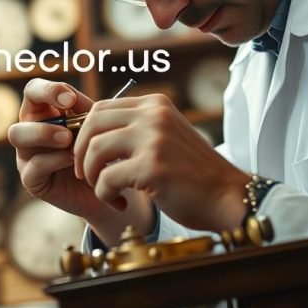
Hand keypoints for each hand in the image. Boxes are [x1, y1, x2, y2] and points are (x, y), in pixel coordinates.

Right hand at [8, 78, 115, 223]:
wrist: (105, 188)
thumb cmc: (97, 152)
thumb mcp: (94, 127)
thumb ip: (86, 112)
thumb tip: (78, 103)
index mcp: (44, 112)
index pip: (34, 91)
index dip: (48, 90)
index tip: (71, 99)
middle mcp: (30, 130)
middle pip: (21, 111)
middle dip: (43, 115)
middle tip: (68, 124)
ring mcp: (26, 155)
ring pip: (17, 134)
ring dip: (44, 133)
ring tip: (68, 140)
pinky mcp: (31, 179)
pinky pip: (34, 165)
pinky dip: (55, 160)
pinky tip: (74, 161)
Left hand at [73, 93, 249, 231]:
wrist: (227, 197)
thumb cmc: (193, 174)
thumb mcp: (165, 137)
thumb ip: (135, 129)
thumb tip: (90, 132)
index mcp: (155, 105)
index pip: (101, 108)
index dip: (85, 133)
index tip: (87, 157)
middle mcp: (154, 115)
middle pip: (92, 124)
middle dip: (80, 153)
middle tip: (87, 175)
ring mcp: (153, 139)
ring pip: (94, 150)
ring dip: (92, 176)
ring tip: (106, 190)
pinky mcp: (152, 167)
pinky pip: (106, 179)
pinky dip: (105, 195)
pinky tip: (119, 203)